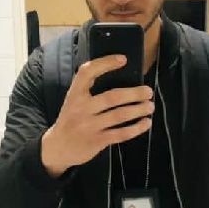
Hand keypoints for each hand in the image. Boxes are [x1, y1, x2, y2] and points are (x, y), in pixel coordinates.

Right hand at [41, 54, 153, 177]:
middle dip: (134, 94)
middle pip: (112, 97)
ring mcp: (89, 126)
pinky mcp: (97, 141)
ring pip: (119, 115)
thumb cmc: (71, 120)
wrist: (58, 148)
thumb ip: (89, 89)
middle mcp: (81, 108)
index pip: (87, 73)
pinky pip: (121, 134)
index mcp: (74, 94)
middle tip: (148, 92)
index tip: (123, 59)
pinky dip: (136, 128)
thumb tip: (121, 77)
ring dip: (138, 110)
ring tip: (150, 106)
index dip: (105, 64)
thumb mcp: (73, 101)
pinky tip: (145, 123)